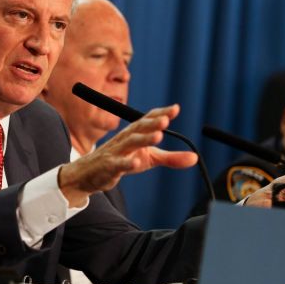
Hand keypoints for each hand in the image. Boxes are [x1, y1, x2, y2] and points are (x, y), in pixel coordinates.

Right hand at [58, 104, 197, 206]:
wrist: (89, 174)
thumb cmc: (121, 161)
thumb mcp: (148, 159)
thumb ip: (171, 158)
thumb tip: (195, 158)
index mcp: (135, 133)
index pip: (148, 119)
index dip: (161, 114)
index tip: (175, 109)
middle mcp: (126, 138)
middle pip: (140, 128)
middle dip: (153, 123)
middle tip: (167, 120)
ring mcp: (116, 151)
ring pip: (130, 143)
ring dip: (144, 139)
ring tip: (158, 136)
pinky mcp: (109, 166)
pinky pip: (118, 164)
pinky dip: (127, 162)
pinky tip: (137, 162)